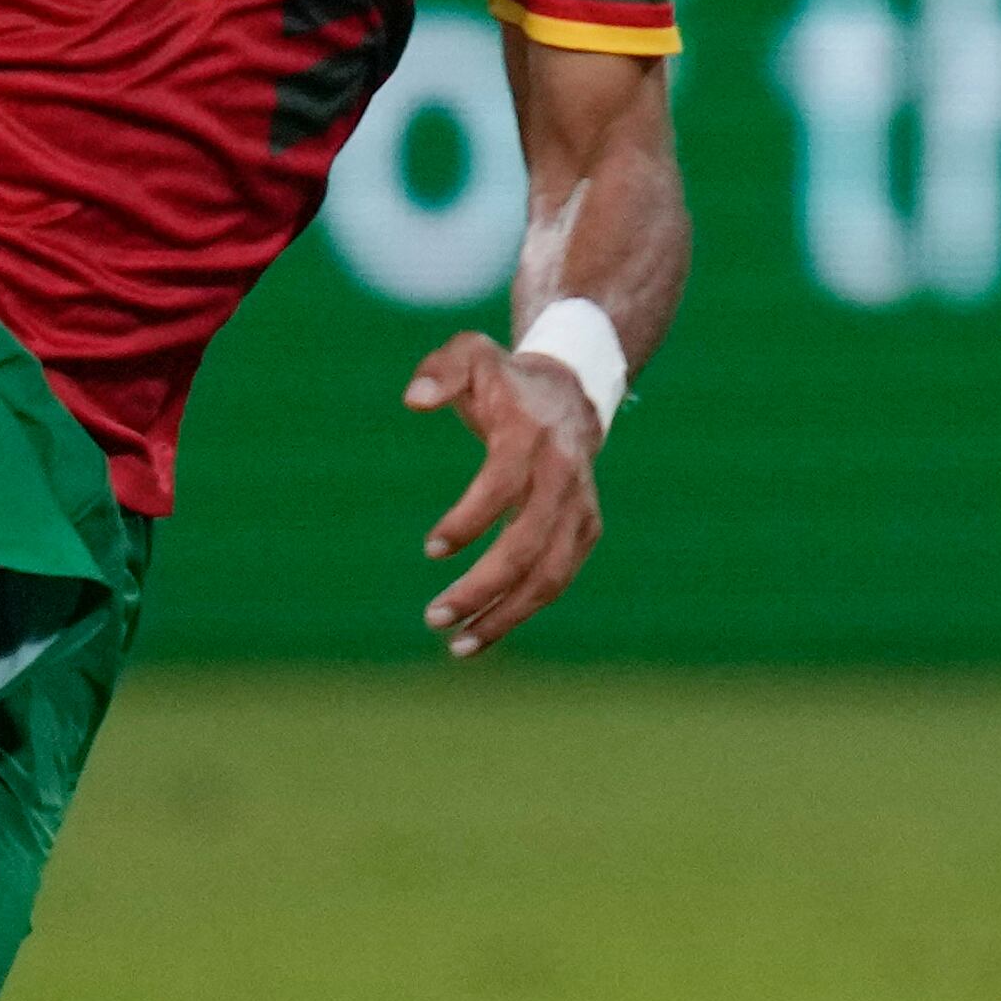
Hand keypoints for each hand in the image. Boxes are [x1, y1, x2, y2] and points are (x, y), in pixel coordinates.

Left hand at [404, 334, 603, 657]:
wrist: (571, 394)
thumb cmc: (504, 382)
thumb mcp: (471, 355)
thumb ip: (441, 370)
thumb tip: (414, 400)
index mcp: (531, 436)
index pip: (503, 486)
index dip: (470, 520)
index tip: (431, 549)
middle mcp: (563, 476)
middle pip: (528, 545)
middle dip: (483, 587)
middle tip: (434, 618)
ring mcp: (579, 508)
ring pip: (550, 576)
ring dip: (506, 615)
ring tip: (458, 645)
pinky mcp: (586, 531)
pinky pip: (557, 580)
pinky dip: (523, 611)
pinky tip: (483, 632)